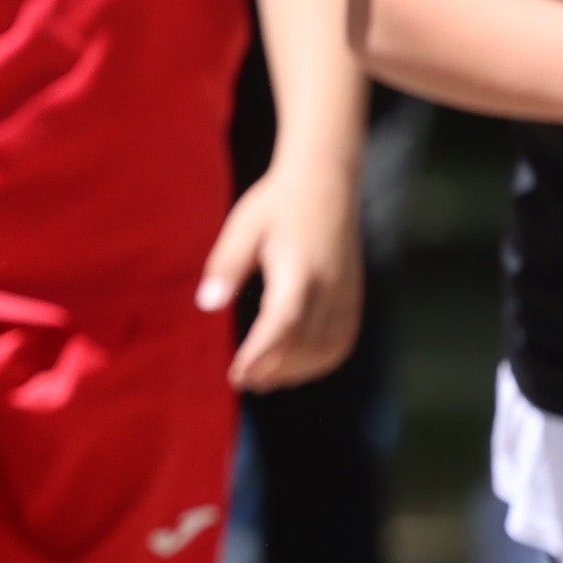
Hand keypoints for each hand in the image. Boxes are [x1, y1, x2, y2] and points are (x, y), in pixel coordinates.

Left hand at [199, 152, 362, 391]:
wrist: (327, 181)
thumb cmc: (277, 203)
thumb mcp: (243, 227)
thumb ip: (226, 266)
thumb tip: (208, 304)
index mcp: (298, 268)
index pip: (282, 322)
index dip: (261, 354)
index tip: (237, 375)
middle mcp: (329, 285)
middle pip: (304, 343)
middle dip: (274, 370)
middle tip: (244, 381)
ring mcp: (346, 292)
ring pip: (327, 348)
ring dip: (297, 371)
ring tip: (266, 380)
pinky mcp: (354, 295)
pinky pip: (343, 340)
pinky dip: (322, 361)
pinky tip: (298, 366)